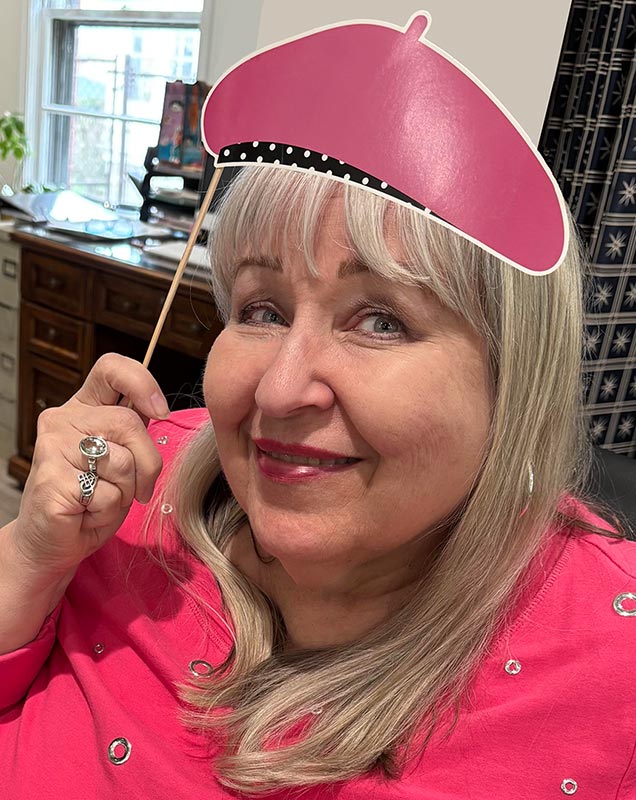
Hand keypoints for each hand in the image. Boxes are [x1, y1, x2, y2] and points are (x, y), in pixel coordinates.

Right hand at [10, 353, 167, 578]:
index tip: (160, 411)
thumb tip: (159, 410)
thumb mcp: (123, 459)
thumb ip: (136, 433)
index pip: (112, 368)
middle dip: (148, 463)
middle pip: (129, 423)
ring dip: (126, 492)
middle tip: (140, 489)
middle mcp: (63, 420)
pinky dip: (107, 512)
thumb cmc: (91, 500)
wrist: (51, 542)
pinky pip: (107, 494)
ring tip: (102, 501)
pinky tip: (86, 513)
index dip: (142, 383)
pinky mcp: (51, 479)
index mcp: (83, 408)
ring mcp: (52, 447)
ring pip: (122, 462)